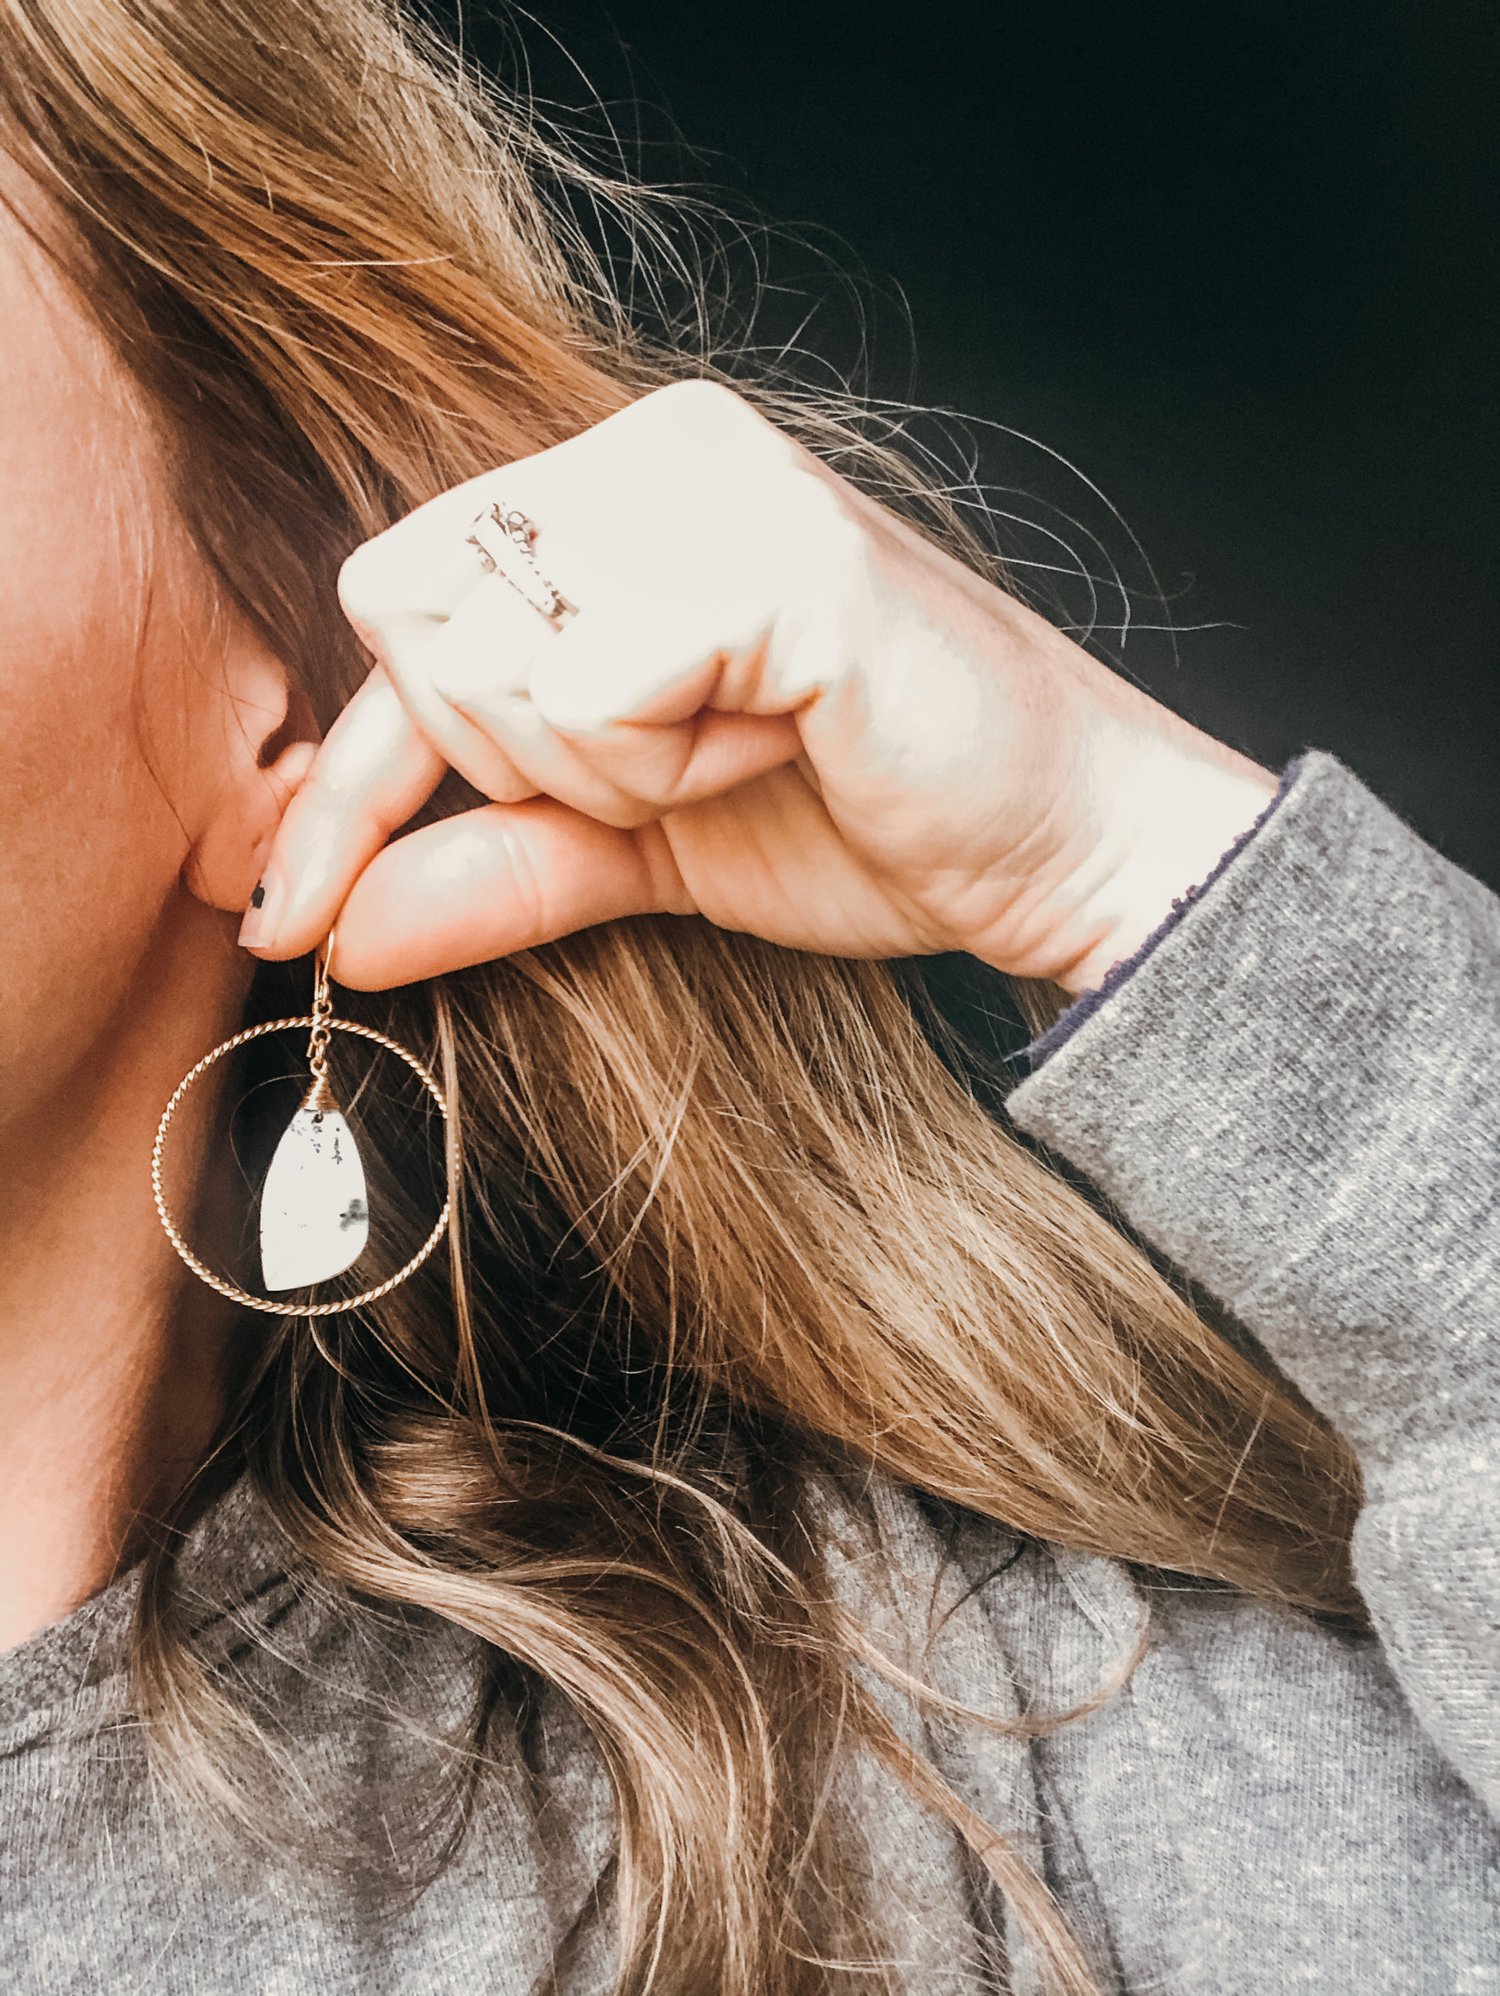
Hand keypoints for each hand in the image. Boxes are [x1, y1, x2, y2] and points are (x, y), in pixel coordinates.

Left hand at [238, 378, 1277, 993]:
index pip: (397, 610)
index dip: (347, 781)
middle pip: (412, 618)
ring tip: (742, 752)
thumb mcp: (639, 847)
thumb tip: (333, 931)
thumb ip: (493, 862)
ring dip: (604, 770)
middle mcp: (653, 445)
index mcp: (616, 484)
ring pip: (494, 658)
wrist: (1053, 849)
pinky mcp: (772, 550)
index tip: (297, 915)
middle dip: (513, 762)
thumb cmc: (867, 821)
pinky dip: (663, 767)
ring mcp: (715, 480)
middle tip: (664, 778)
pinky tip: (779, 742)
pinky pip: (595, 686)